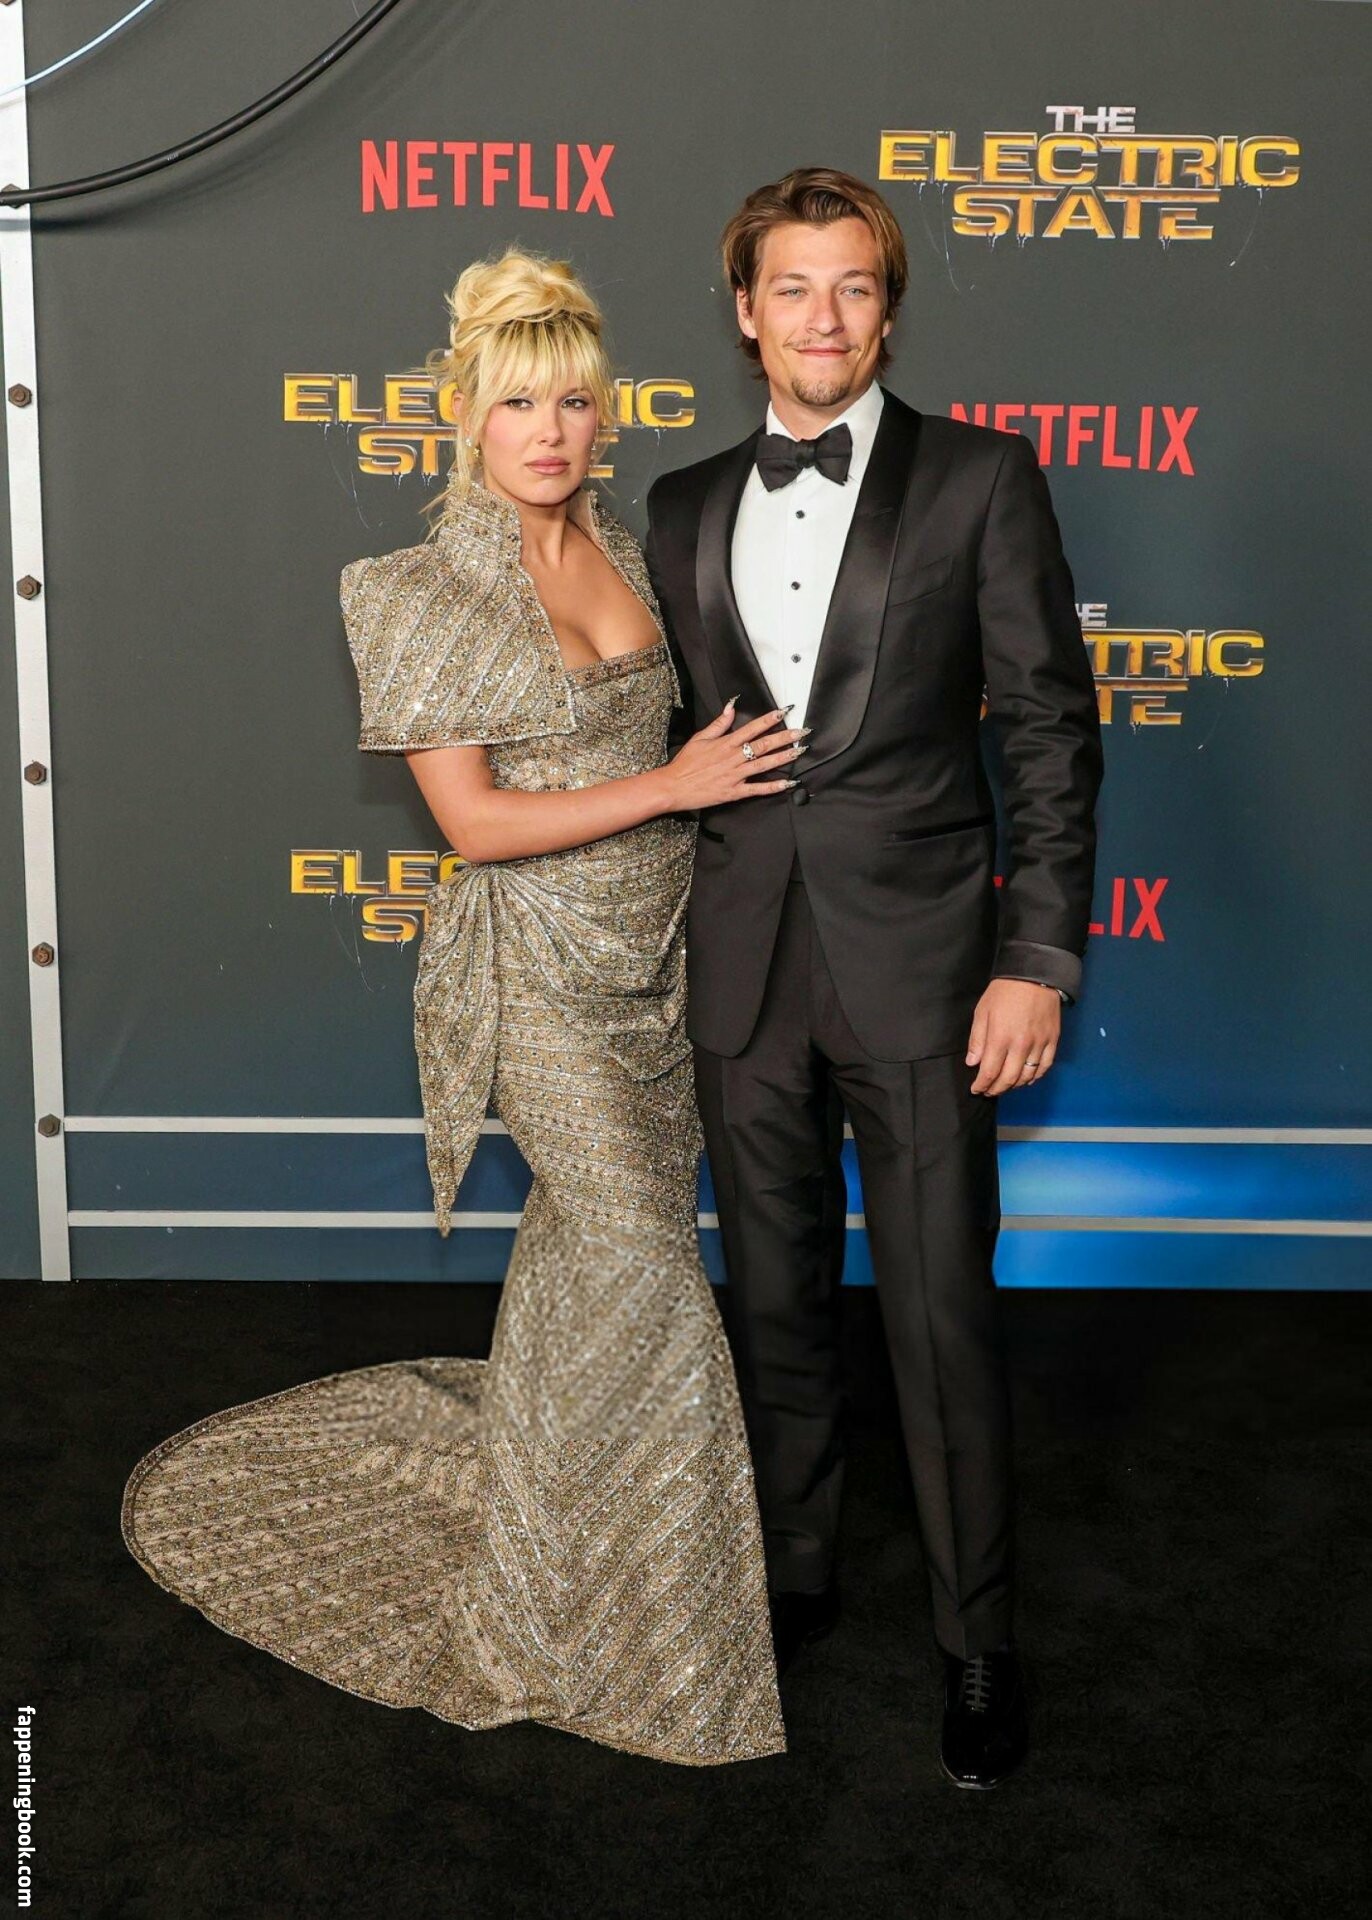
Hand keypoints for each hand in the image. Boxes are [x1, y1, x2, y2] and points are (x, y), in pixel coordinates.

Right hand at [656, 700, 806, 810]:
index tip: (784, 711)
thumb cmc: (685, 763)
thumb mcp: (700, 738)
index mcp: (725, 743)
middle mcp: (733, 758)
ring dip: (784, 757)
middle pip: (764, 745)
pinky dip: (773, 787)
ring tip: (800, 751)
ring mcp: (735, 775)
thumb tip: (732, 706)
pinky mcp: (734, 792)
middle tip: (802, 732)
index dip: (769, 719)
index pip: (752, 727)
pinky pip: (757, 789)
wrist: (673, 787)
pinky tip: (788, 783)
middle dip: (785, 737)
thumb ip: (719, 723)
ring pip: (764, 765)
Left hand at [966, 979, 1060, 1095]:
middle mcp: (1021, 1045)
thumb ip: (977, 1040)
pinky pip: (1045, 1066)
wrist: (1034, 974)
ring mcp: (1039, 1043)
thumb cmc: (1004, 991)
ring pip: (1028, 1076)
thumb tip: (973, 1063)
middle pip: (1009, 1078)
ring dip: (1014, 1085)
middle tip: (988, 1091)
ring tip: (1005, 1086)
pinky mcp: (1053, 1040)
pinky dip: (1035, 1077)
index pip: (990, 1072)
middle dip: (996, 1089)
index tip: (976, 1089)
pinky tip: (1027, 1078)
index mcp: (1000, 1037)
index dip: (982, 1085)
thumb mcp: (982, 1012)